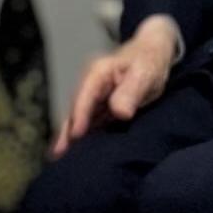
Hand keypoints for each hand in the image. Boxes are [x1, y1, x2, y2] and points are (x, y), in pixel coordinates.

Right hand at [58, 21, 177, 154]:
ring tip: (61, 159)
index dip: (79, 117)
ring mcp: (93, 96)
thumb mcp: (145, 73)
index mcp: (98, 73)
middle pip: (75, 110)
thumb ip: (132, 91)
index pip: (84, 97)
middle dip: (67, 132)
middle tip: (58, 156)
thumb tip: (120, 112)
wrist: (154, 53)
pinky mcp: (99, 106)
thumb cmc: (150, 61)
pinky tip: (76, 152)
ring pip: (79, 118)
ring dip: (71, 137)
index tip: (75, 136)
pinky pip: (88, 122)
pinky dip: (82, 136)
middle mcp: (90, 85)